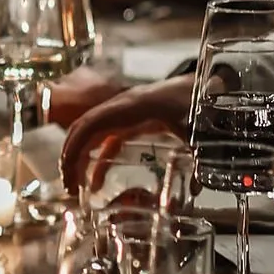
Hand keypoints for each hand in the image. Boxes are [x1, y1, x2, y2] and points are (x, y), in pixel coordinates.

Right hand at [51, 70, 195, 193]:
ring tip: (75, 187)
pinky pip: (105, 139)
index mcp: (133, 106)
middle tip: (68, 186)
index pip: (93, 122)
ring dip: (79, 158)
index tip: (68, 171)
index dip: (75, 145)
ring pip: (91, 134)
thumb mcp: (196, 128)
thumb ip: (197, 158)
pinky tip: (97, 182)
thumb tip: (196, 189)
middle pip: (84, 128)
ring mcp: (124, 114)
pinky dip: (97, 160)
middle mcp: (122, 107)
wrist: (205, 84)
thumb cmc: (196, 98)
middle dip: (70, 156)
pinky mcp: (131, 121)